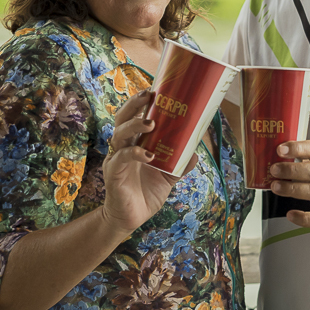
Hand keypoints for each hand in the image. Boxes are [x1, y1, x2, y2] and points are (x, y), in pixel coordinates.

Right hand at [99, 90, 196, 234]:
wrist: (130, 219)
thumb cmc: (145, 195)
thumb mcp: (166, 178)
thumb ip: (179, 165)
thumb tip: (196, 152)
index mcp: (133, 143)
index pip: (133, 116)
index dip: (140, 103)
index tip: (154, 90)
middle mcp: (122, 147)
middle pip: (122, 118)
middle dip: (134, 104)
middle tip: (149, 95)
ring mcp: (116, 159)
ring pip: (119, 133)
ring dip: (135, 125)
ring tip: (151, 123)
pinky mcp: (113, 173)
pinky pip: (121, 158)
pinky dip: (135, 153)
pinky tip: (148, 155)